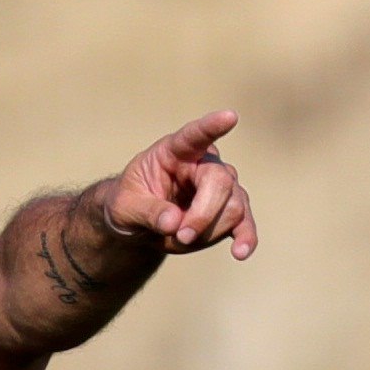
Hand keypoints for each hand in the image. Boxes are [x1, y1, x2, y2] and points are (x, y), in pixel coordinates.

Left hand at [101, 109, 256, 259]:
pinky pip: (244, 223)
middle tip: (179, 235)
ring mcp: (222, 185)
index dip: (212, 127)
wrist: (138, 223)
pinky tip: (241, 252)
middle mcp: (204, 163)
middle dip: (201, 215)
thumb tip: (174, 222)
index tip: (230, 117)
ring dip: (207, 232)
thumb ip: (148, 212)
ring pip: (234, 206)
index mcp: (175, 151)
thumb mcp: (125, 208)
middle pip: (221, 183)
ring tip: (180, 239)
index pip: (194, 135)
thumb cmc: (129, 204)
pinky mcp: (229, 210)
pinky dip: (245, 237)